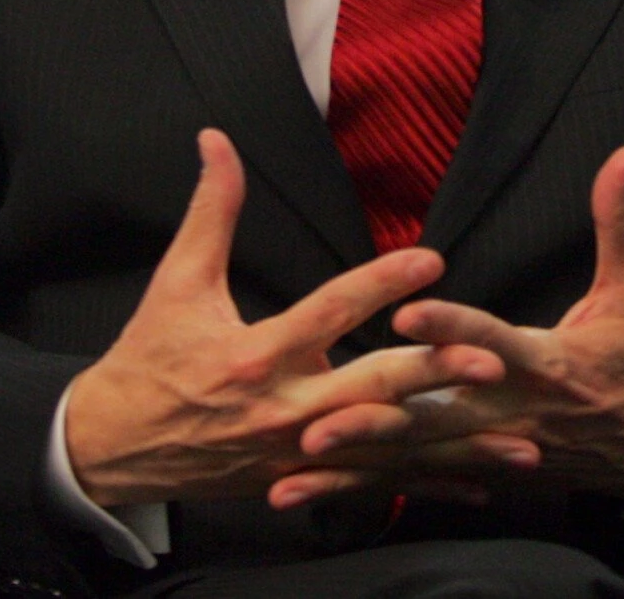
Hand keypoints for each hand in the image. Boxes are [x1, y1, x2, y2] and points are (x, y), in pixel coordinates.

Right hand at [62, 129, 524, 508]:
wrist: (112, 448)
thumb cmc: (148, 359)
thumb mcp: (176, 282)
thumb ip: (210, 211)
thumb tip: (217, 140)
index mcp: (253, 357)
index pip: (327, 313)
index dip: (379, 285)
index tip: (429, 258)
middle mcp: (281, 412)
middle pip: (370, 390)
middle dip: (432, 376)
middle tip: (490, 357)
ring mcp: (297, 454)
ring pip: (386, 448)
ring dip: (449, 441)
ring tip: (511, 434)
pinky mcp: (304, 480)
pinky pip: (376, 484)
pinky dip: (428, 484)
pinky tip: (478, 483)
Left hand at [282, 146, 623, 505]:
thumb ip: (620, 221)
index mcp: (549, 363)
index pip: (493, 343)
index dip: (452, 329)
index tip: (406, 311)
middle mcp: (515, 412)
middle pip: (439, 416)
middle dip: (380, 420)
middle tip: (317, 422)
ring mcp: (500, 447)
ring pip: (422, 455)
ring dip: (364, 459)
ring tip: (304, 456)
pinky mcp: (490, 467)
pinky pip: (425, 479)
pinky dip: (375, 484)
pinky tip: (324, 487)